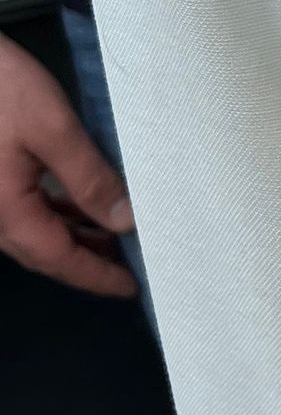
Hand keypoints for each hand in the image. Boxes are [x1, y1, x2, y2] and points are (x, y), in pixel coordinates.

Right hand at [0, 32, 139, 297]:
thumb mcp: (51, 127)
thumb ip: (89, 177)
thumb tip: (126, 221)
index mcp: (7, 212)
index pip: (59, 259)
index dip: (97, 276)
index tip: (133, 287)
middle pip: (46, 252)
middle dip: (90, 261)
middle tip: (135, 263)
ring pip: (36, 231)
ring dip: (75, 236)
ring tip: (119, 235)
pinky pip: (25, 208)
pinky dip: (57, 212)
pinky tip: (82, 203)